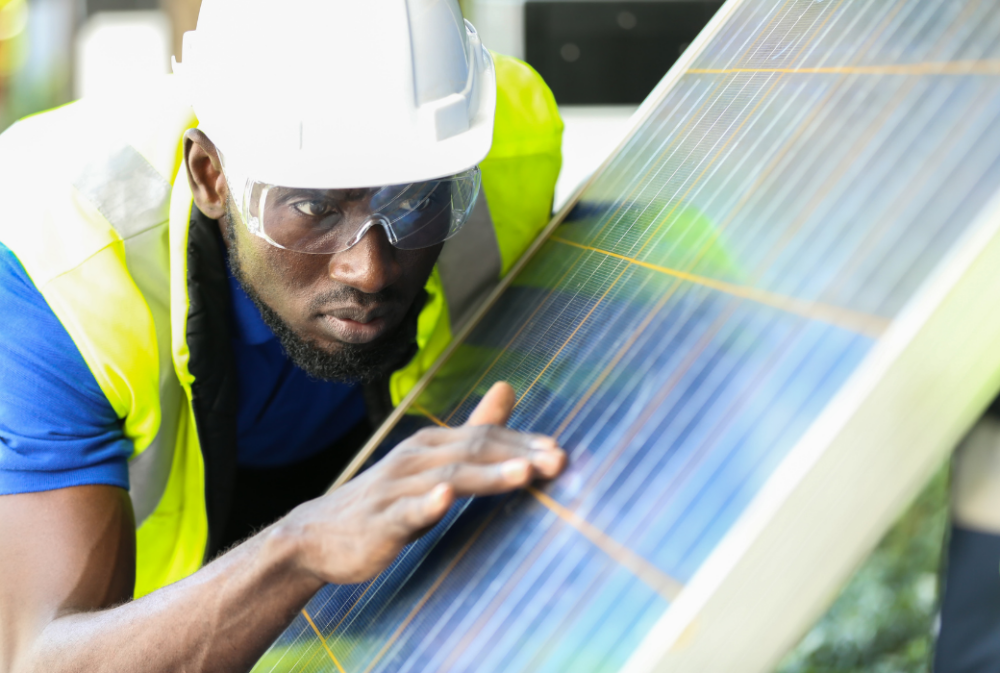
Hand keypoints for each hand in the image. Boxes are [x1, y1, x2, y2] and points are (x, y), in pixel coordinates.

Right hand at [280, 382, 565, 584]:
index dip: (523, 443)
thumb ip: (474, 429)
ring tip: (524, 474)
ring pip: (448, 477)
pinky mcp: (380, 521)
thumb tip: (508, 387)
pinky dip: (426, 504)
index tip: (561, 451)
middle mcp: (416, 459)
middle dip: (518, 455)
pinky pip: (405, 511)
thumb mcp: (432, 461)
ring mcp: (397, 488)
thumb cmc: (386, 499)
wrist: (318, 535)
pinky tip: (443, 499)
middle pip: (473, 451)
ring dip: (487, 474)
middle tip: (559, 461)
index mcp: (431, 445)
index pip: (485, 437)